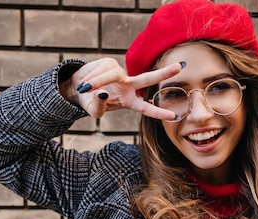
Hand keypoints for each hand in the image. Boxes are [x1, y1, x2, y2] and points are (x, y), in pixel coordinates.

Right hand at [61, 58, 182, 119]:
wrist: (78, 87)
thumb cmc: (90, 101)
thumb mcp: (94, 110)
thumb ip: (99, 105)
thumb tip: (103, 93)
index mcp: (128, 101)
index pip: (145, 108)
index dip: (158, 112)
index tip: (174, 116)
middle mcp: (128, 86)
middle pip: (147, 79)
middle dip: (163, 73)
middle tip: (180, 67)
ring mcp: (120, 73)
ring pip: (112, 75)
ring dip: (97, 81)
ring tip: (85, 88)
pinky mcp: (110, 62)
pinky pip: (101, 70)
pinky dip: (91, 77)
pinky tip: (85, 82)